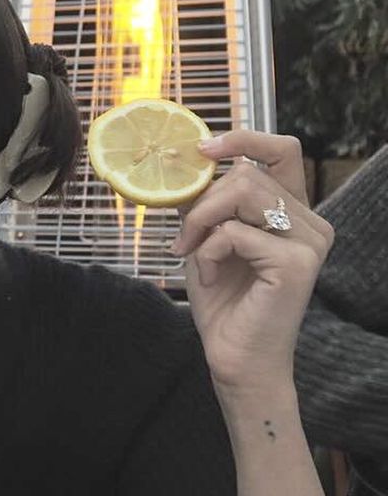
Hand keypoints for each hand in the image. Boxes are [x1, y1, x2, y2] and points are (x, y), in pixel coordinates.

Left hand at [168, 131, 332, 389]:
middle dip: (201, 202)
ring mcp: (309, 241)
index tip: (201, 149)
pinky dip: (209, 251)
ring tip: (193, 254)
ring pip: (241, 193)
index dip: (243, 138)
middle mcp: (311, 222)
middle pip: (246, 172)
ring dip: (201, 223)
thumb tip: (184, 164)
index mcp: (295, 211)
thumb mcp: (207, 241)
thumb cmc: (224, 301)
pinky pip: (234, 232)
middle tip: (184, 239)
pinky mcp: (297, 263)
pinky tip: (211, 277)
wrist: (235, 357)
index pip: (283, 150)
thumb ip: (206, 203)